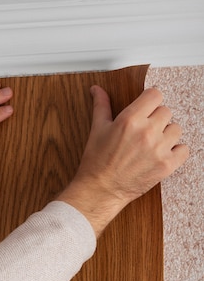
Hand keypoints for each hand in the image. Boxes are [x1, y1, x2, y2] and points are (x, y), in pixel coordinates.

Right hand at [58, 85, 188, 235]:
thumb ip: (101, 106)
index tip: (146, 108)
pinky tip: (162, 154)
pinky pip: (184, 149)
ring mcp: (158, 150)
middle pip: (166, 112)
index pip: (155, 95)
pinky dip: (176, 151)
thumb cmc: (97, 162)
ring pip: (176, 129)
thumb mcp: (97, 130)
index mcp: (130, 120)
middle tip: (144, 130)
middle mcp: (146, 132)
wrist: (100, 190)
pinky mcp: (166, 165)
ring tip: (152, 143)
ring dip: (166, 134)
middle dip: (156, 119)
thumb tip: (97, 90)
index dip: (150, 101)